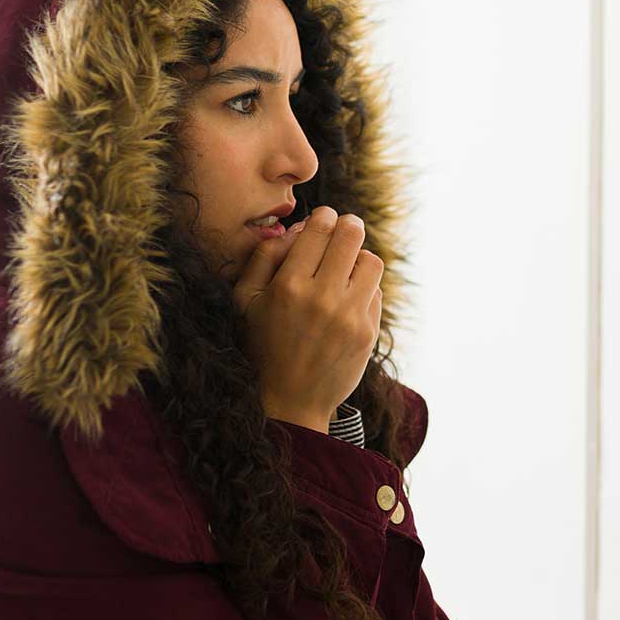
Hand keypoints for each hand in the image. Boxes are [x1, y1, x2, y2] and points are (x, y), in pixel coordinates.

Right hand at [232, 206, 383, 429]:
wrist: (288, 401)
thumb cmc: (260, 346)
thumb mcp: (244, 301)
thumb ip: (264, 257)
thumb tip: (296, 228)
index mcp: (288, 286)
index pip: (320, 228)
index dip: (324, 217)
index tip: (323, 220)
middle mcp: (322, 298)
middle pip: (352, 236)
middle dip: (348, 226)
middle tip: (343, 229)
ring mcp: (349, 317)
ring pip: (371, 261)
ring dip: (359, 257)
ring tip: (346, 266)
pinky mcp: (367, 333)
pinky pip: (375, 292)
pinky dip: (364, 288)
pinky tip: (347, 298)